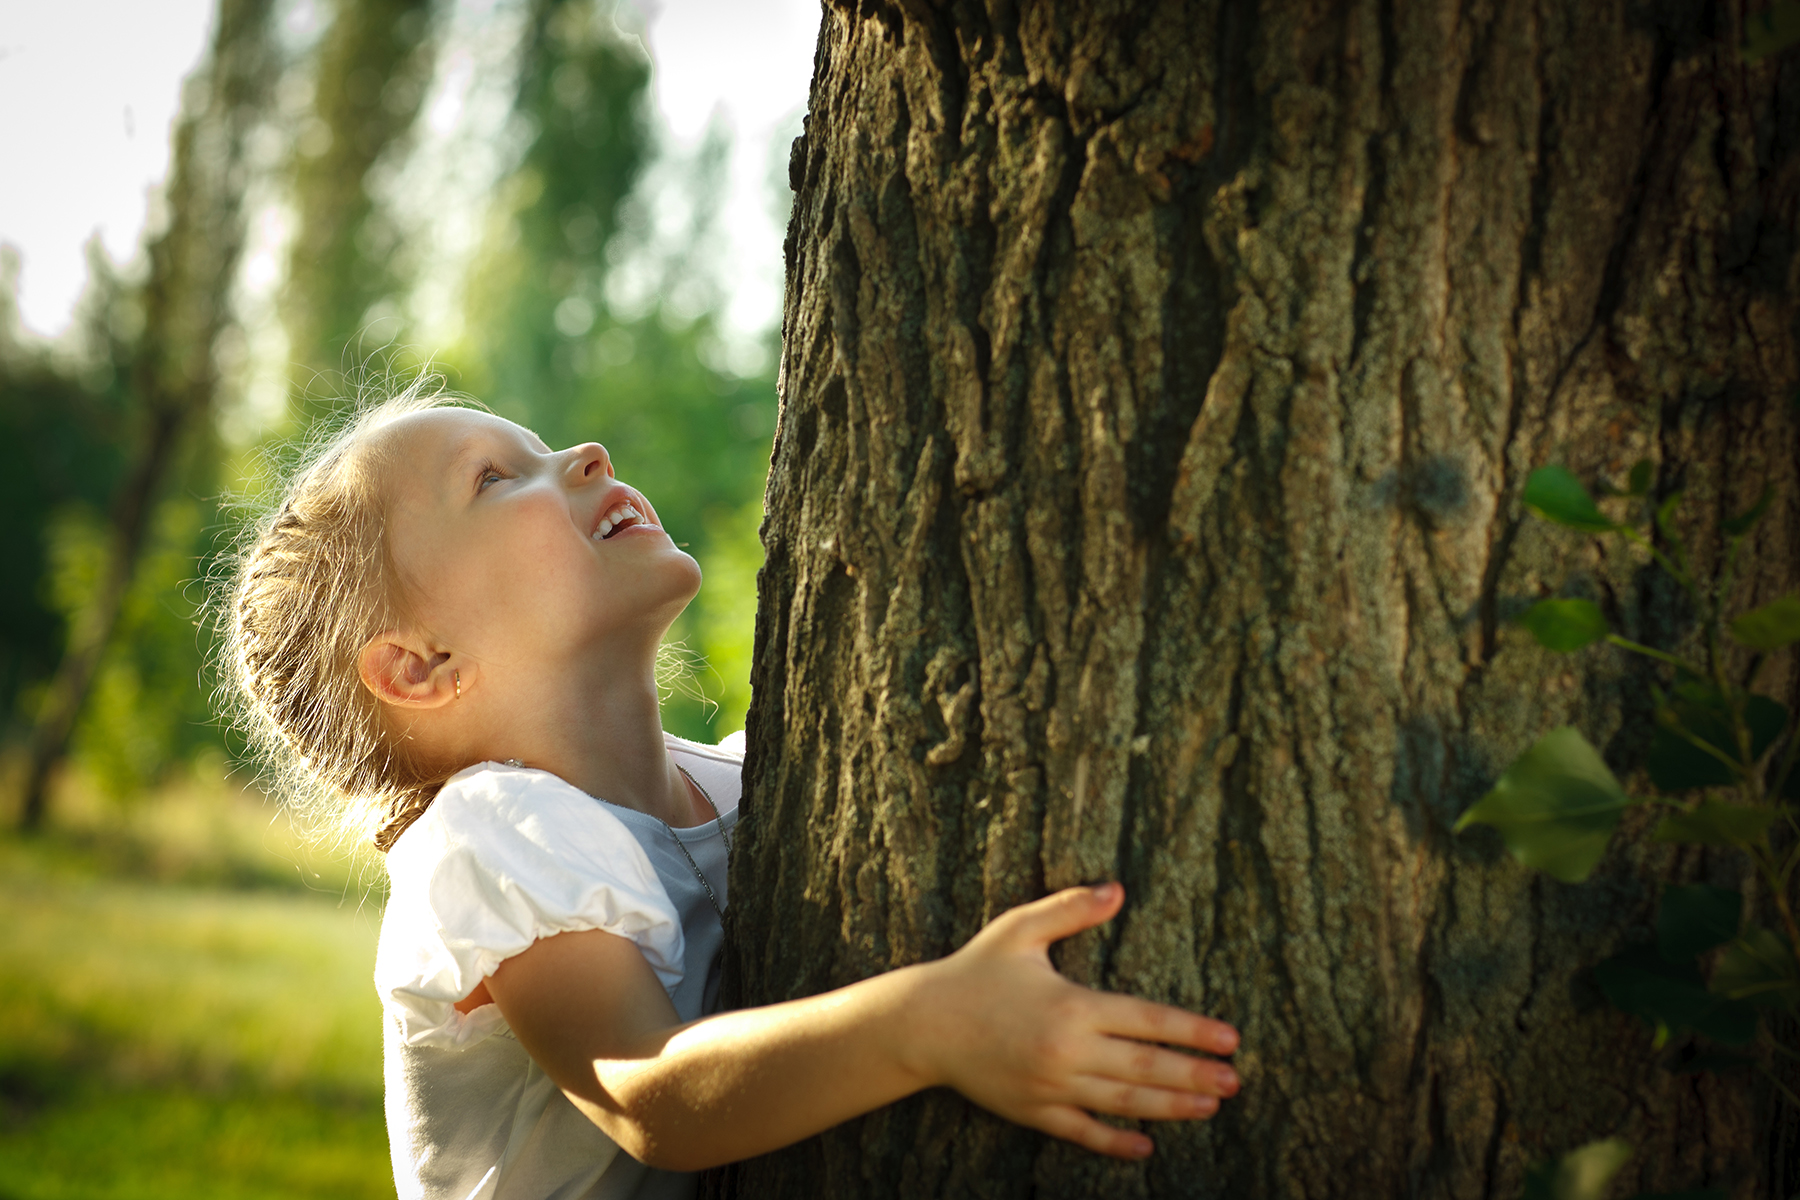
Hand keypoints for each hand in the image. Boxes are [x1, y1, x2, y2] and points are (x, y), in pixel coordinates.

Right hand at [904, 883, 1239, 1158]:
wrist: (922, 1023)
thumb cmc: (974, 971)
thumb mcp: (1020, 929)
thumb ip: (1071, 908)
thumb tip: (1118, 888)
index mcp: (1072, 1005)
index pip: (1148, 1020)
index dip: (1193, 1030)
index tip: (1230, 1039)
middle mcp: (1067, 1051)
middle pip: (1146, 1068)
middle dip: (1195, 1075)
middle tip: (1235, 1082)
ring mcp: (1051, 1087)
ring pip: (1124, 1103)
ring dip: (1171, 1107)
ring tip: (1209, 1107)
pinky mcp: (1033, 1111)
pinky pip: (1083, 1133)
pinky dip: (1116, 1143)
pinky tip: (1146, 1146)